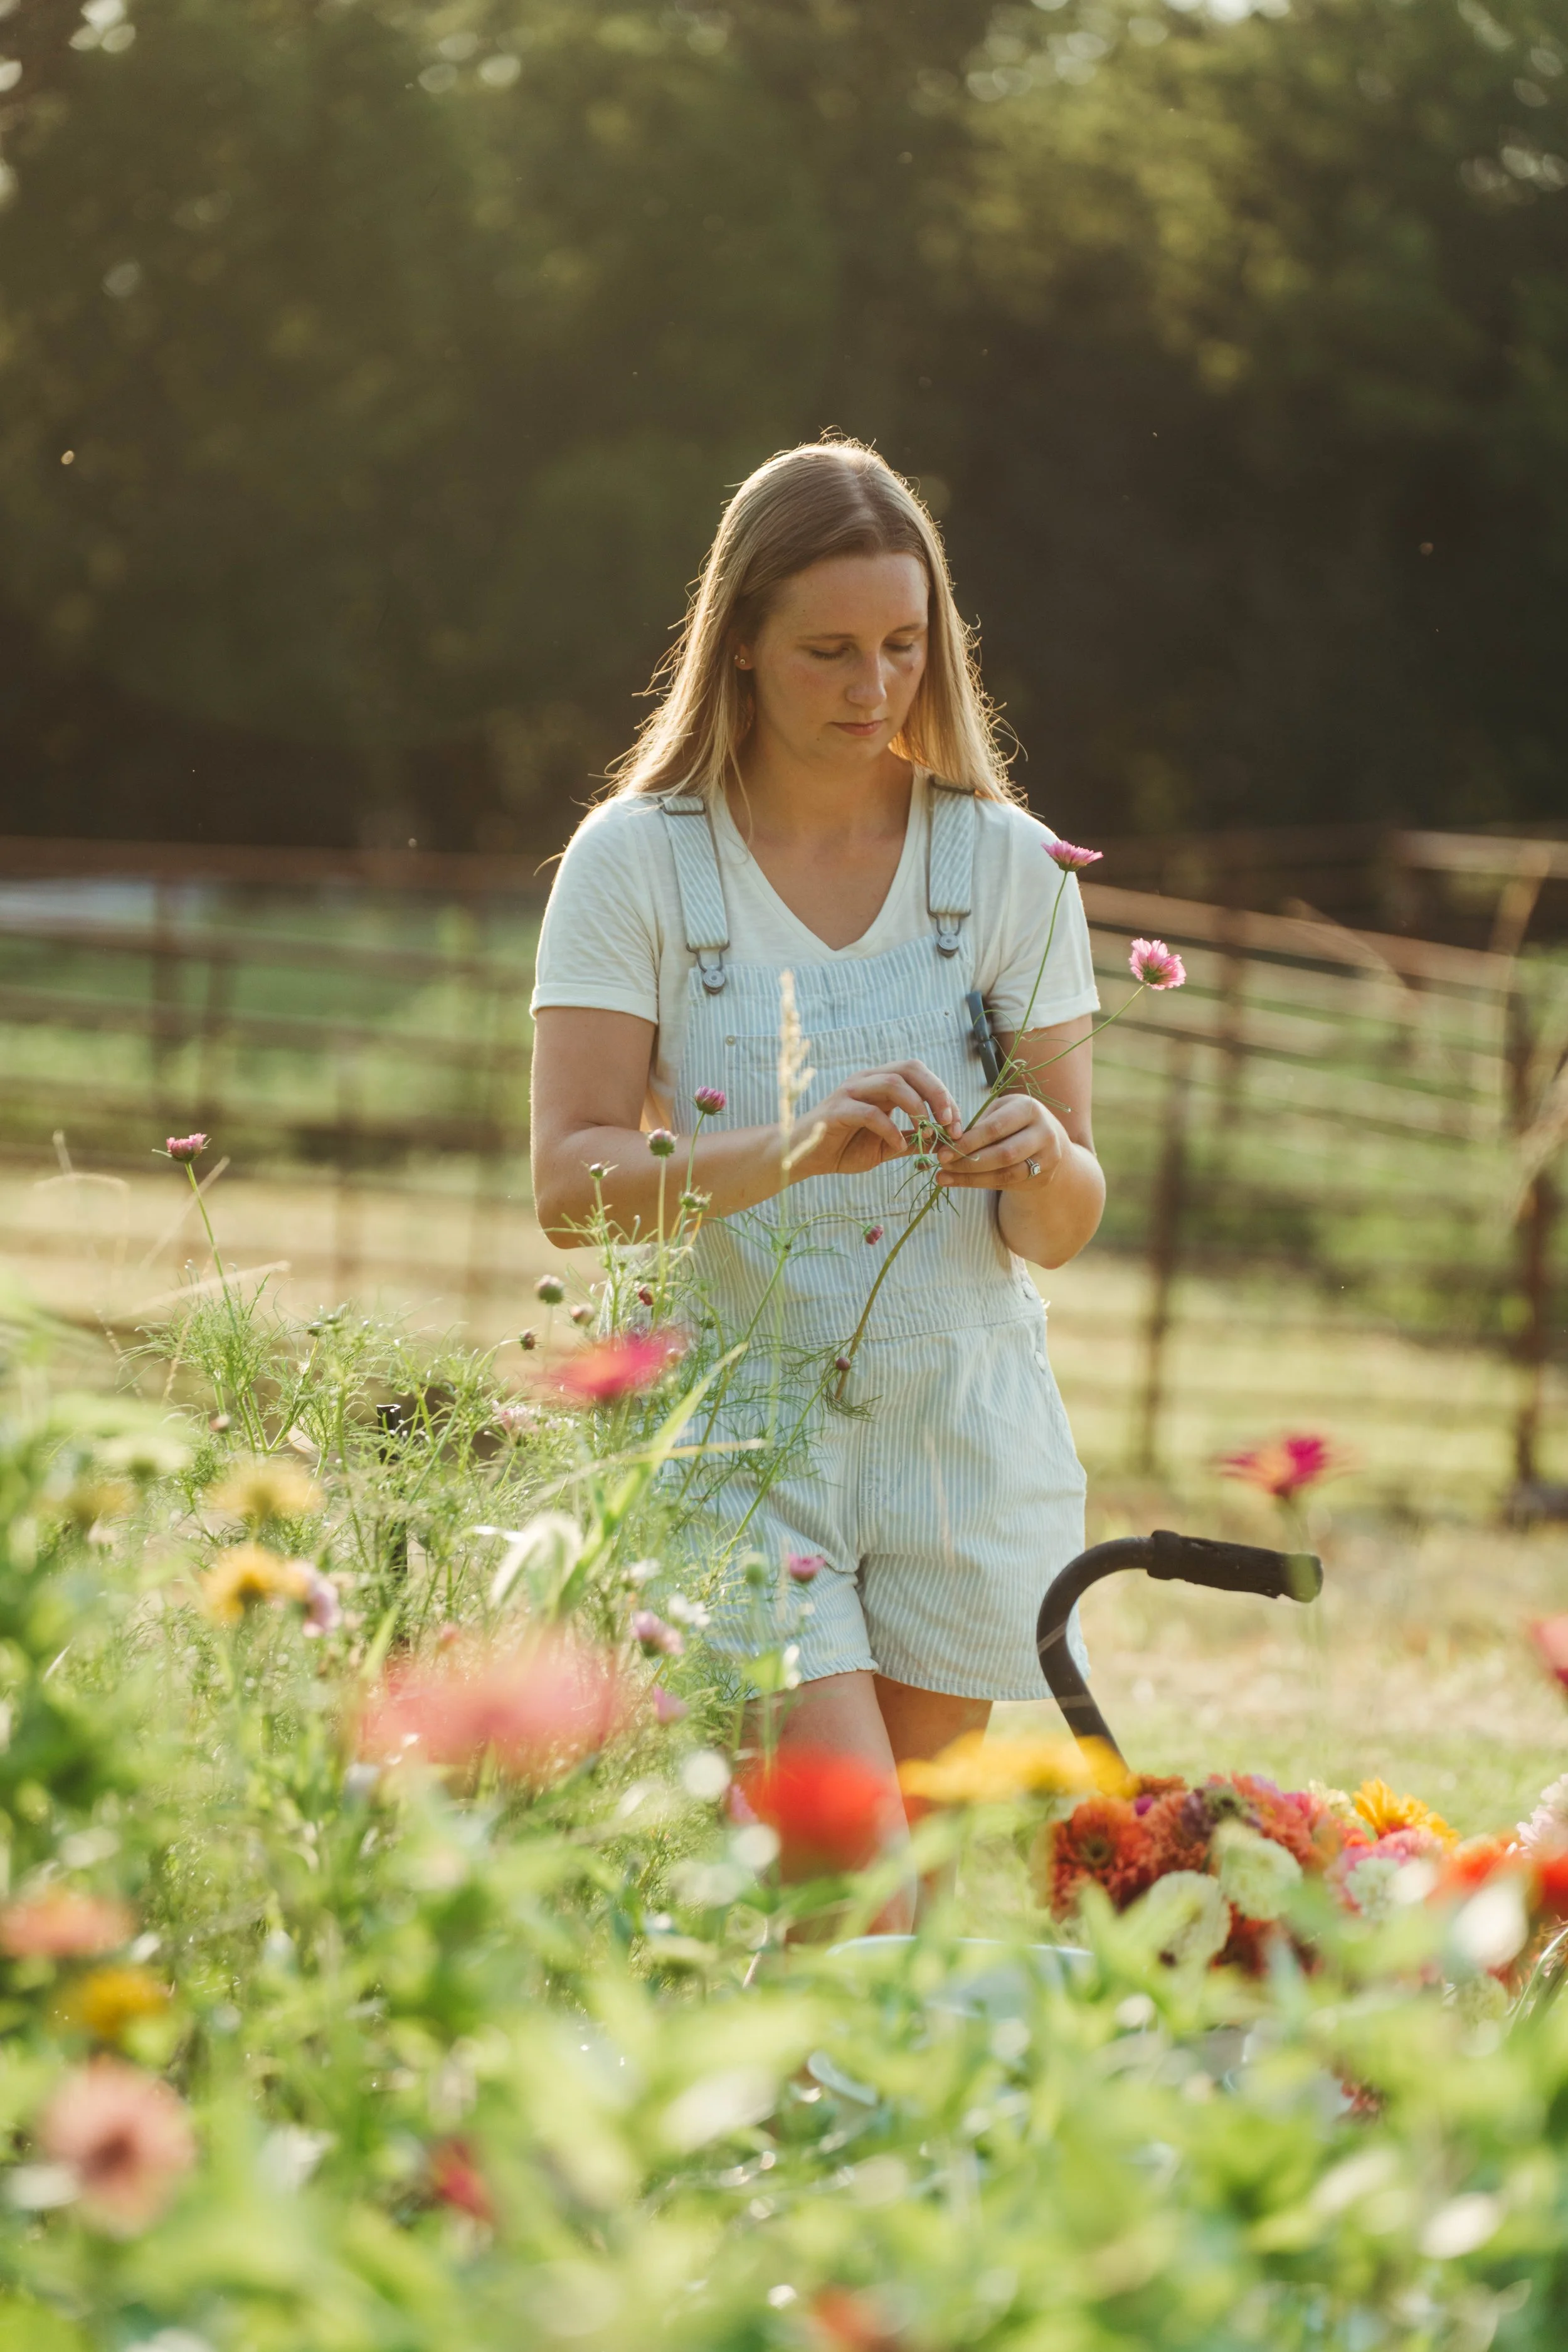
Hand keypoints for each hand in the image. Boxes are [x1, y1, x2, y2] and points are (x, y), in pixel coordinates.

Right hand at [787, 1061, 961, 1180]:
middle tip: (949, 1121)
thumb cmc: (844, 1147)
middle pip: (910, 1068)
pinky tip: (898, 1146)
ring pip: (892, 1083)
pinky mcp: (836, 1110)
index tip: (957, 1124)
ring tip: (928, 1131)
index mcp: (881, 1084)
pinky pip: (869, 1113)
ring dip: (917, 1106)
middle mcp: (867, 1080)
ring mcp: (850, 1092)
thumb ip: (912, 1139)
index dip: (944, 1095)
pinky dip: (890, 1129)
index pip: (920, 1075)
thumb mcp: (888, 1145)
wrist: (805, 1157)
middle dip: (936, 1092)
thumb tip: (943, 1139)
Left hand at [934, 1091, 1067, 1189]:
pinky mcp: (1043, 1177)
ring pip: (1006, 1174)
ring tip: (945, 1178)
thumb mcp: (997, 1112)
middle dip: (968, 1162)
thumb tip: (939, 1144)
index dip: (968, 1142)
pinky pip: (1008, 1184)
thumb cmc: (1012, 1120)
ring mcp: (1047, 1158)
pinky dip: (981, 1184)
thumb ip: (974, 1126)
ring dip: (971, 1178)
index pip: (995, 1128)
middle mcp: (1044, 1133)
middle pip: (1004, 1154)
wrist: (1045, 1137)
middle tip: (942, 1166)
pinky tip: (961, 1182)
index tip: (942, 1152)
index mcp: (1029, 1109)